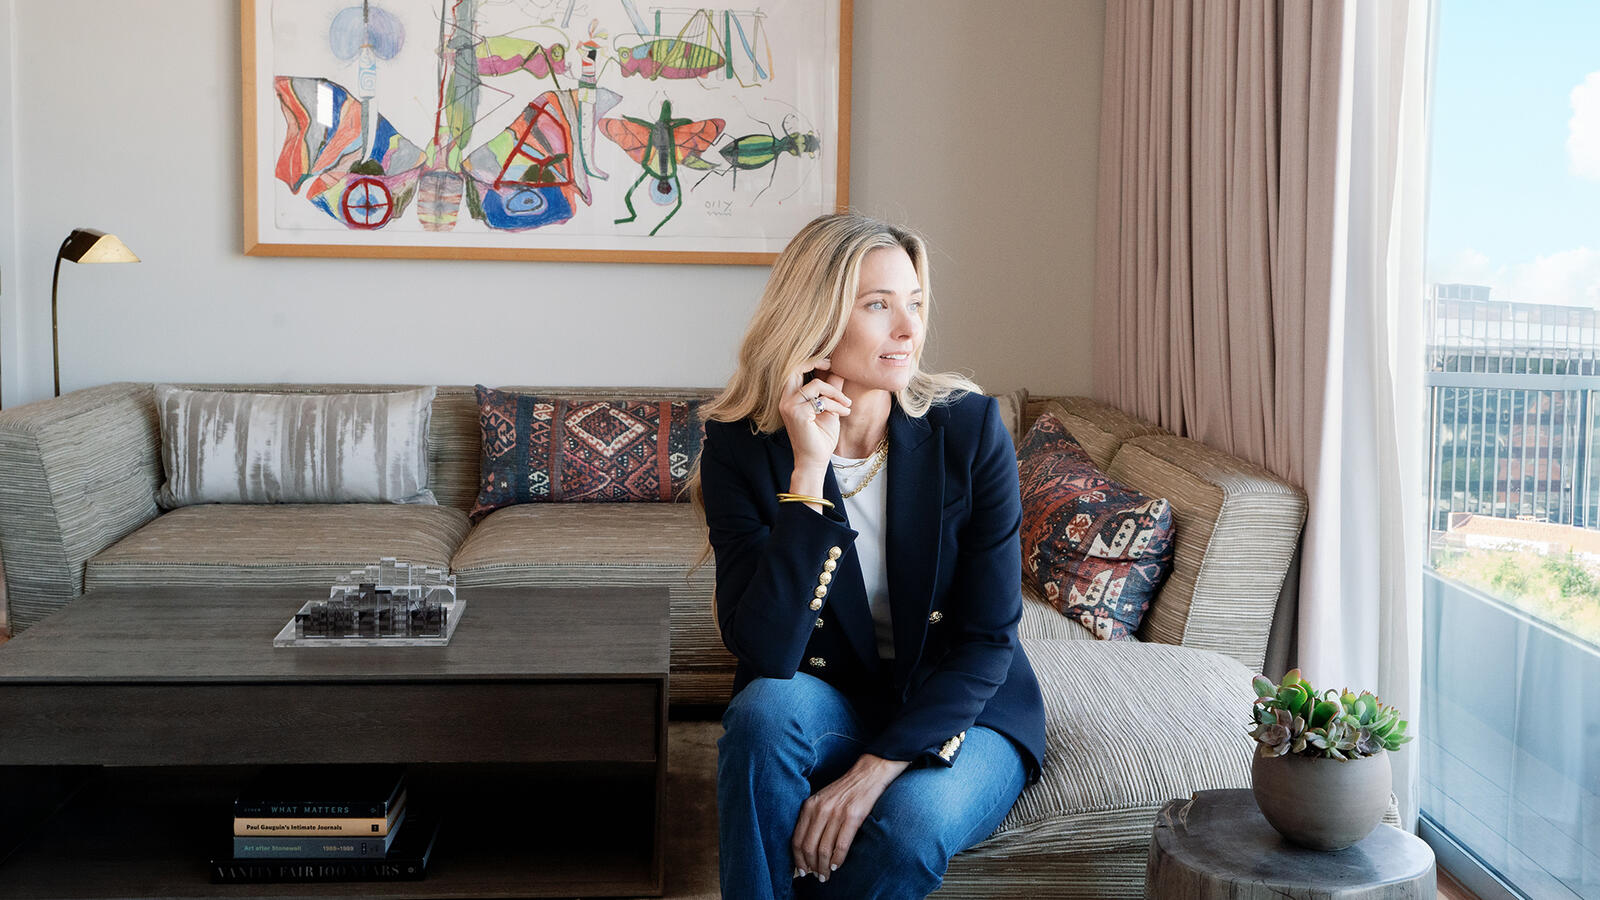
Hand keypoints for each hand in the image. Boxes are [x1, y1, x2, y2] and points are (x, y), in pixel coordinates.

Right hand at [778, 357, 850, 473]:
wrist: (815, 460)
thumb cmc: (821, 436)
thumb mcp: (828, 407)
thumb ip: (830, 388)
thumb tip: (838, 369)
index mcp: (789, 397)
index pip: (794, 369)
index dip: (812, 361)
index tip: (830, 363)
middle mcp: (785, 400)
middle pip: (796, 368)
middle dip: (816, 362)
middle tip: (833, 365)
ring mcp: (789, 407)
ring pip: (816, 385)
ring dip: (836, 392)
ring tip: (847, 403)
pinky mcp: (797, 414)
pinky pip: (821, 400)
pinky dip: (836, 404)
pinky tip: (844, 412)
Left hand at [791, 754, 910, 880]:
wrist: (868, 773)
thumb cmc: (845, 790)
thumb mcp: (822, 800)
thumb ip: (813, 818)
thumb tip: (806, 846)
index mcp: (809, 805)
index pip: (797, 839)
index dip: (797, 859)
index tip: (800, 871)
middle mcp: (820, 809)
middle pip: (808, 847)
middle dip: (810, 867)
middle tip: (815, 877)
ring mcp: (836, 813)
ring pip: (824, 849)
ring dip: (824, 867)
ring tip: (825, 876)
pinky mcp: (852, 817)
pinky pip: (841, 845)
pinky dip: (837, 860)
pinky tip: (837, 867)